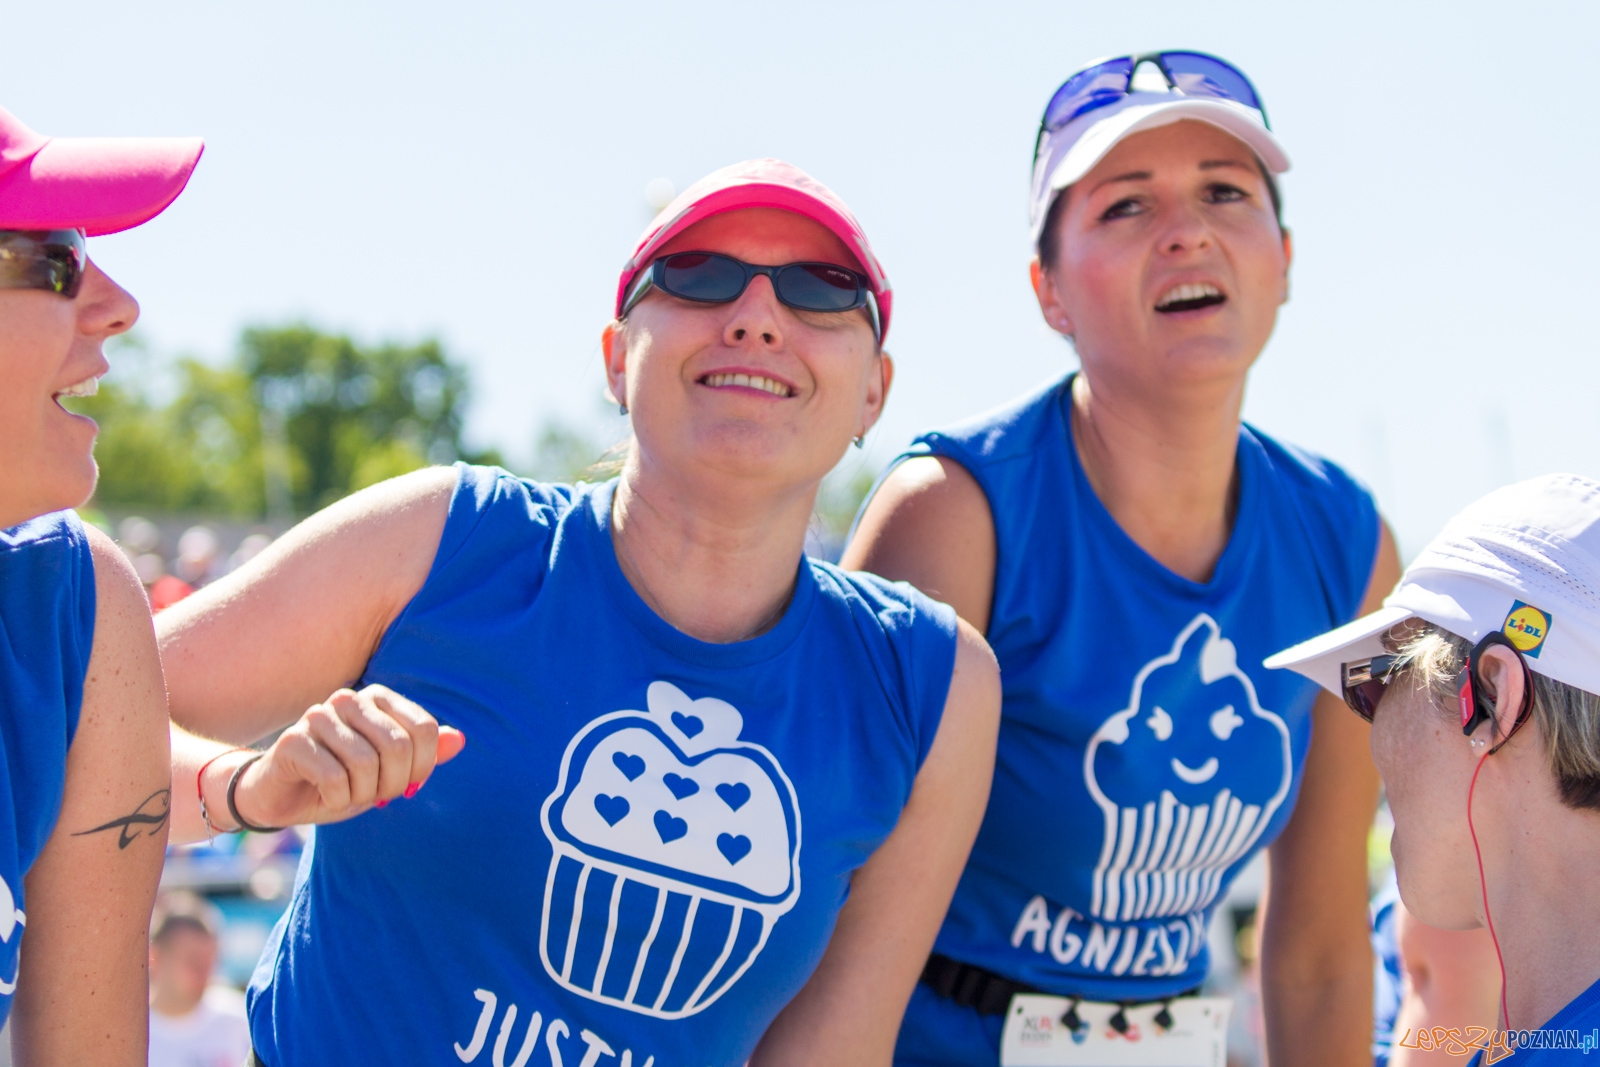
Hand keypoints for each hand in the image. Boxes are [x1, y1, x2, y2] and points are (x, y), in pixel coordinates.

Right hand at [212, 685, 465, 829]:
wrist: (281, 798)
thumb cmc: (341, 781)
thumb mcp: (389, 772)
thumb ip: (424, 756)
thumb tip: (460, 740)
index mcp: (378, 698)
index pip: (425, 729)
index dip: (423, 767)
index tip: (408, 785)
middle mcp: (348, 699)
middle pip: (398, 747)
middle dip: (393, 784)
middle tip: (376, 796)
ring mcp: (317, 716)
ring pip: (366, 763)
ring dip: (362, 794)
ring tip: (349, 795)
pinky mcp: (292, 741)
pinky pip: (334, 777)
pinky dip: (338, 799)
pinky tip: (326, 796)